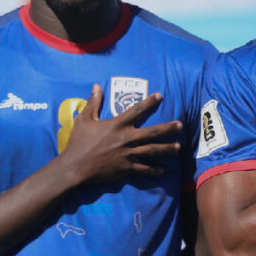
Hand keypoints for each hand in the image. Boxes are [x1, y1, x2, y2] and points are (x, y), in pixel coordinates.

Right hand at [60, 83, 182, 185]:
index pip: (137, 110)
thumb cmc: (78, 142)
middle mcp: (126, 138)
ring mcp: (128, 154)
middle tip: (181, 126)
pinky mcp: (126, 168)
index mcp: (117, 125)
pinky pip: (144, 169)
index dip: (149, 102)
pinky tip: (164, 170)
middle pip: (153, 132)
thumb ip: (93, 102)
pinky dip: (155, 170)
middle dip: (168, 129)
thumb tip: (96, 86)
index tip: (160, 96)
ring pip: (152, 151)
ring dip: (167, 149)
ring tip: (178, 147)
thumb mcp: (84, 119)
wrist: (75, 166)